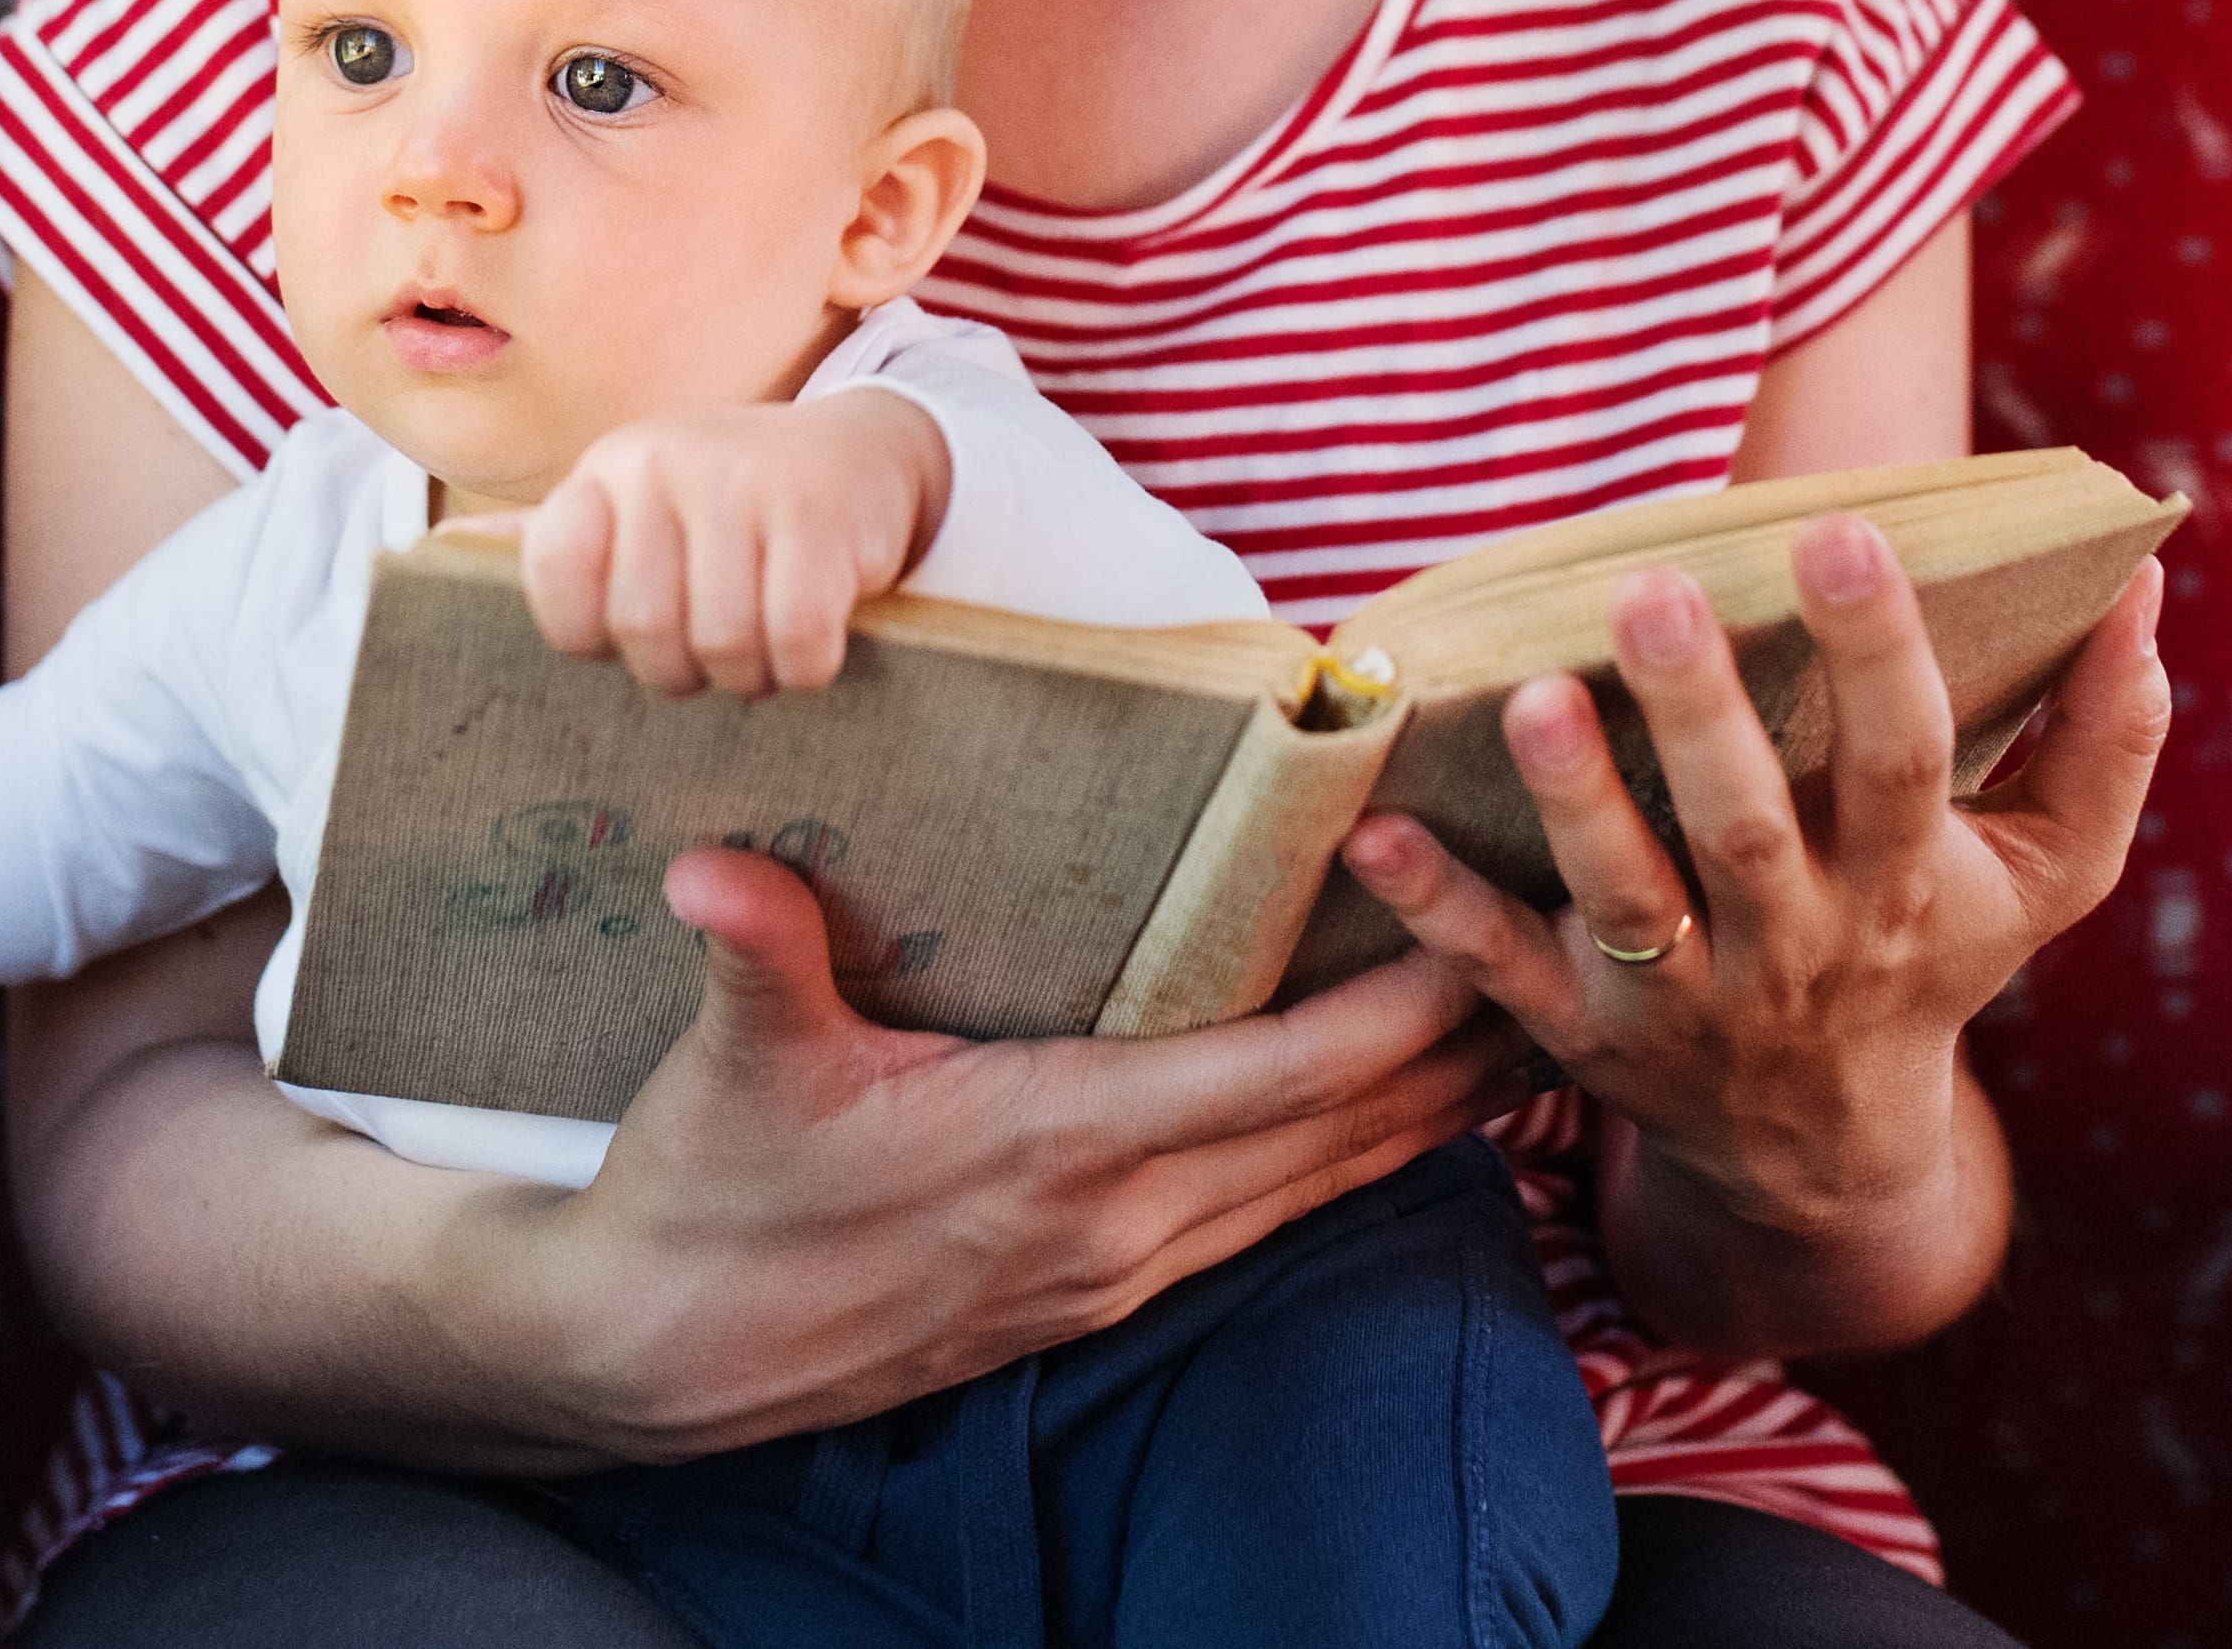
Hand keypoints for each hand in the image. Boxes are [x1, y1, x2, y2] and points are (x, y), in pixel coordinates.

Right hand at [455, 845, 1539, 1459]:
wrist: (659, 1358)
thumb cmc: (706, 1195)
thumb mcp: (730, 1065)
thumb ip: (754, 954)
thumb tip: (713, 874)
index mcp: (1057, 1146)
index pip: (1285, 1078)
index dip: (1406, 1007)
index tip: (1492, 919)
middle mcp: (1117, 1223)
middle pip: (1346, 1134)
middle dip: (1466, 1048)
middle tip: (1572, 943)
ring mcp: (1114, 1272)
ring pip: (1321, 1186)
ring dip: (1428, 1110)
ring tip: (1529, 1020)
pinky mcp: (1095, 1296)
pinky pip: (1265, 1218)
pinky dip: (1345, 1156)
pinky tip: (1393, 1113)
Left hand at [516, 388, 948, 695]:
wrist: (865, 455)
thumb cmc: (734, 509)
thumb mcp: (644, 508)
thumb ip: (566, 545)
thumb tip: (437, 557)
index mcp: (609, 470)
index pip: (555, 572)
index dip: (592, 632)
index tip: (635, 631)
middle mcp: (663, 462)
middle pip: (644, 629)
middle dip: (683, 671)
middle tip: (715, 653)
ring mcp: (742, 481)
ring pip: (722, 643)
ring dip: (751, 675)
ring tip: (765, 648)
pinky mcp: (818, 514)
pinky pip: (795, 640)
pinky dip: (806, 667)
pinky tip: (815, 644)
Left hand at [1339, 526, 2168, 1348]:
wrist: (1834, 1155)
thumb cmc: (1938, 953)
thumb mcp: (2052, 871)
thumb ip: (2106, 733)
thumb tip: (2144, 585)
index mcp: (1907, 887)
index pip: (1903, 759)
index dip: (1881, 652)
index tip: (1843, 532)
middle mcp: (1796, 948)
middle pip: (1747, 829)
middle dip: (1702, 714)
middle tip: (1650, 593)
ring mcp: (1683, 1000)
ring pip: (1624, 899)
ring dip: (1573, 802)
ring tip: (1530, 695)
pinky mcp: (1583, 1036)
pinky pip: (1500, 975)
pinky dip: (1436, 910)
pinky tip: (1376, 831)